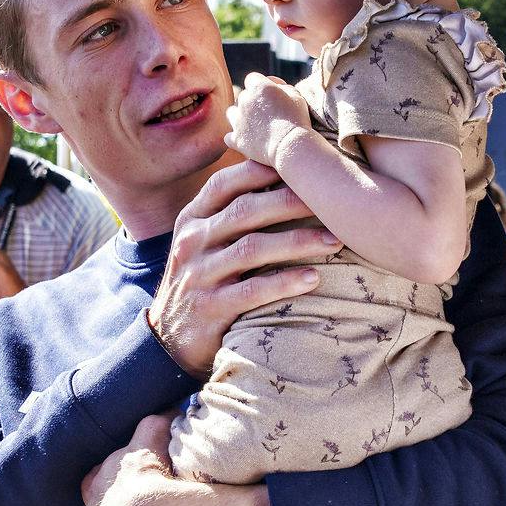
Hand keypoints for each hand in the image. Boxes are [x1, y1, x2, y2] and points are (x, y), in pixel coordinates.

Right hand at [149, 158, 339, 376]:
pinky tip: (314, 279)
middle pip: (245, 210)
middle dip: (292, 201)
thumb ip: (230, 214)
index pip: (226, 183)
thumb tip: (281, 178)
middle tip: (333, 200)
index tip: (304, 164)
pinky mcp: (210, 308)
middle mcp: (192, 242)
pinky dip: (285, 283)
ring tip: (336, 239)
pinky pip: (252, 290)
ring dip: (298, 241)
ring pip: (252, 248)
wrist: (169, 341)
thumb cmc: (202, 284)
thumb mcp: (204, 243)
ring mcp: (199, 275)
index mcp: (192, 219)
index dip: (263, 170)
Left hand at [223, 72, 312, 168]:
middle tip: (265, 113)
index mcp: (259, 86)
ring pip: (231, 113)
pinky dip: (237, 138)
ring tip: (253, 125)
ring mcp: (238, 120)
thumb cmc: (297, 119)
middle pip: (242, 96)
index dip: (260, 86)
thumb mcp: (295, 95)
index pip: (252, 79)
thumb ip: (281, 87)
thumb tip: (274, 86)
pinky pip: (229, 137)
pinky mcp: (237, 139)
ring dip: (240, 116)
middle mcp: (244, 100)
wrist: (291, 146)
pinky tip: (247, 141)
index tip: (269, 95)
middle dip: (252, 102)